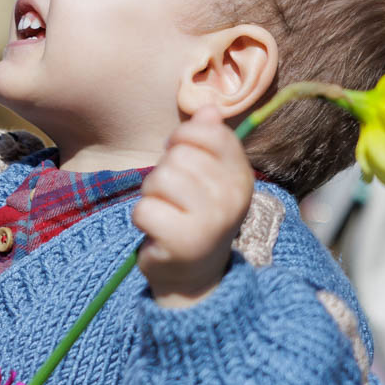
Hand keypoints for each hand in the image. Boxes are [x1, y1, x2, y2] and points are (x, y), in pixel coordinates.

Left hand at [134, 108, 253, 307]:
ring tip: (165, 213)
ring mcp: (211, 220)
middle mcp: (233, 196)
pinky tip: (157, 232)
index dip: (183, 138)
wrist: (193, 275)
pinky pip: (144, 209)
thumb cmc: (194, 216)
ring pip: (160, 179)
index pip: (209, 132)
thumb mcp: (207, 178)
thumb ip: (207, 142)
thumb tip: (208, 109)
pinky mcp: (184, 241)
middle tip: (173, 198)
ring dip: (151, 196)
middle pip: (179, 155)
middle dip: (165, 173)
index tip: (180, 158)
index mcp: (241, 175)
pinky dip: (142, 219)